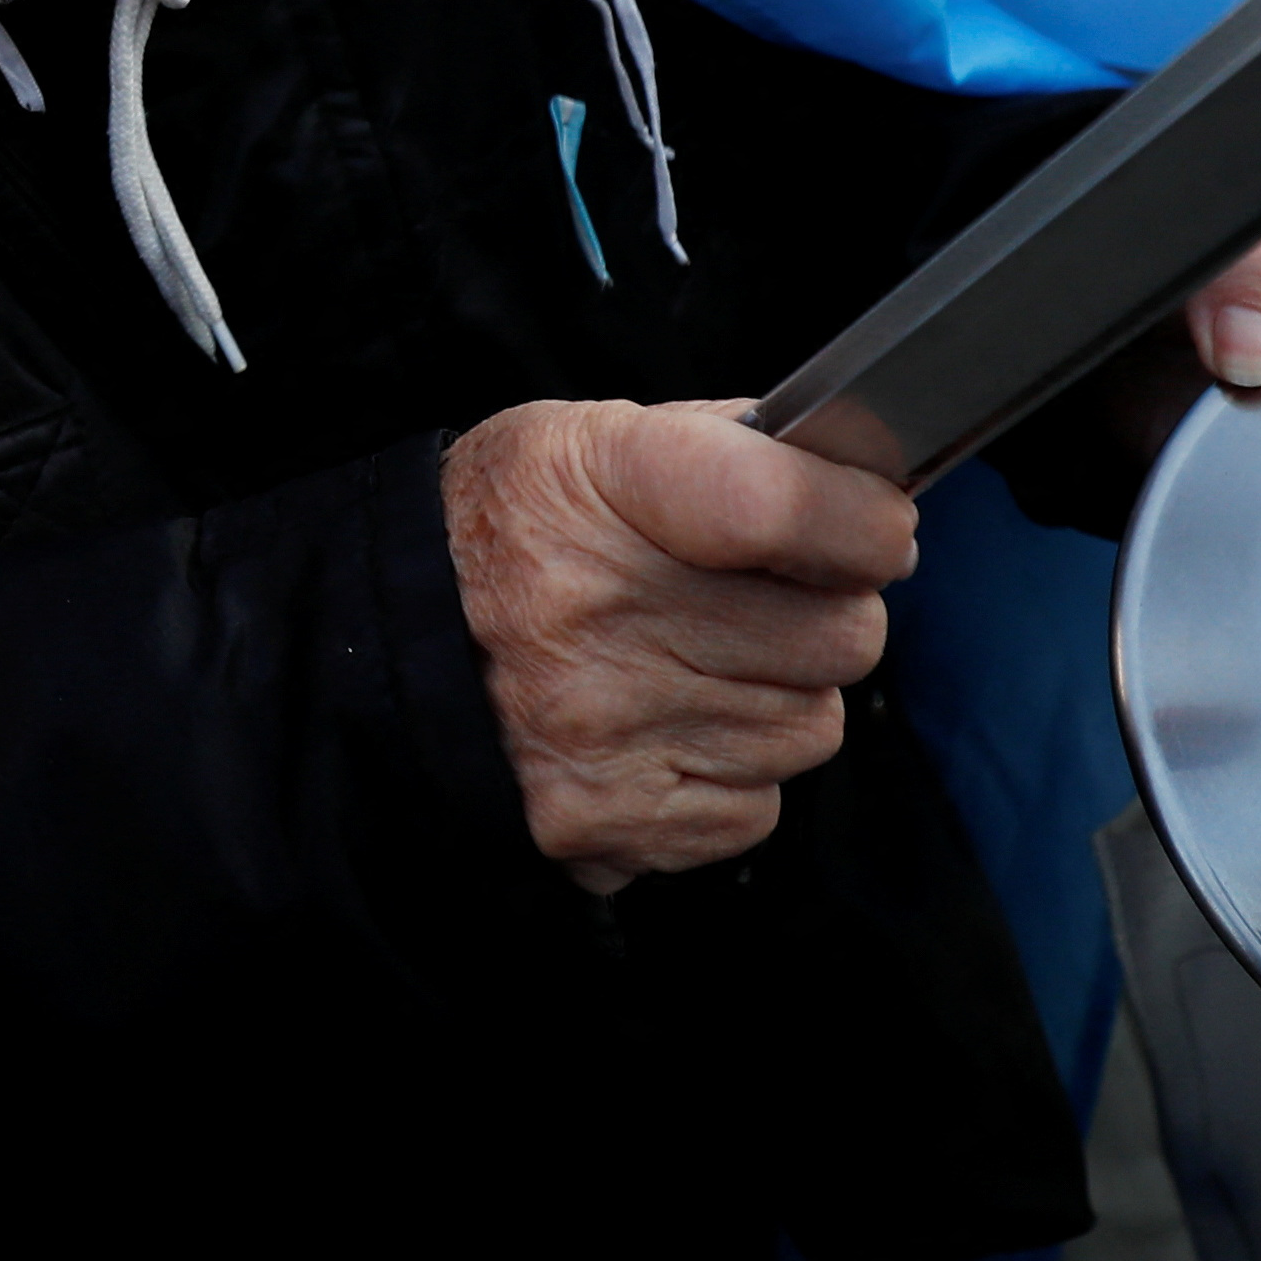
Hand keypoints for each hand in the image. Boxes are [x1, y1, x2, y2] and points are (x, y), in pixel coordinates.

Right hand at [444, 399, 919, 891]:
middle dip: (826, 614)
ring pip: (811, 729)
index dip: (864, 521)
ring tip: (699, 666)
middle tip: (763, 601)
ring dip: (779, 699)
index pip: (786, 506)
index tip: (876, 526)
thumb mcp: (595, 437)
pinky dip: (729, 778)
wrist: (384, 642)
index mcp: (599, 486)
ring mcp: (603, 730)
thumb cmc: (513, 530)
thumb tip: (869, 488)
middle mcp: (598, 614)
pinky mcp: (606, 823)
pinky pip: (756, 811)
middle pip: (839, 634)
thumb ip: (735, 448)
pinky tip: (666, 732)